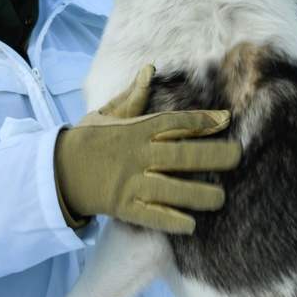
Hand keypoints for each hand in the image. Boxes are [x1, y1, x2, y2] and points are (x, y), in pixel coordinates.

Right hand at [54, 65, 240, 233]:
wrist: (57, 171)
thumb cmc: (88, 139)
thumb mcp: (106, 113)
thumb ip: (133, 97)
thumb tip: (149, 70)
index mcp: (135, 130)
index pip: (174, 123)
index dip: (201, 121)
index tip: (226, 120)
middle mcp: (136, 155)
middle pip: (181, 156)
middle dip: (212, 156)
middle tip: (238, 157)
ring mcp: (130, 182)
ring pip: (171, 189)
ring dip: (199, 195)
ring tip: (222, 199)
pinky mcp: (122, 207)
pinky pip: (150, 216)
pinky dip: (170, 221)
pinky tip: (191, 226)